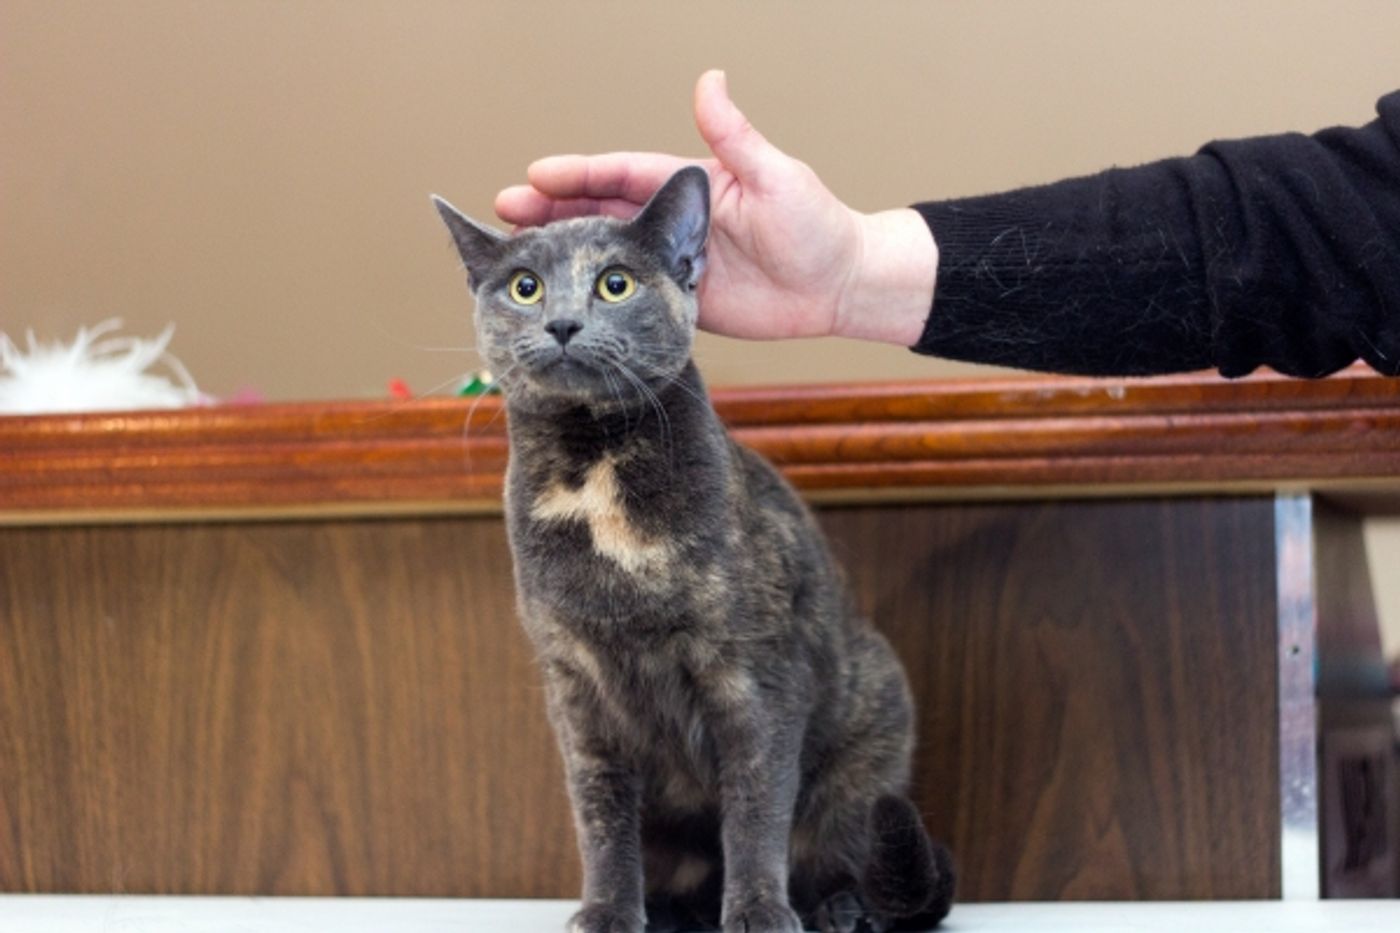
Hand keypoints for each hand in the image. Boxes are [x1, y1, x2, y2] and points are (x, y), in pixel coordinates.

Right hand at [495, 71, 936, 346]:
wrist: (840, 287)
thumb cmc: (816, 225)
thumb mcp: (775, 176)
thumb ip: (734, 137)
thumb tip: (710, 79)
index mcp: (686, 186)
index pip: (620, 175)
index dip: (577, 175)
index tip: (535, 175)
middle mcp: (670, 222)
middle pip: (599, 212)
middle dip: (551, 211)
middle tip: (506, 212)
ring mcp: (669, 264)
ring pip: (603, 254)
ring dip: (563, 251)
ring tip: (519, 252)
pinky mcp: (676, 303)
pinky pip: (626, 298)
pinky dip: (594, 297)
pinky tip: (564, 298)